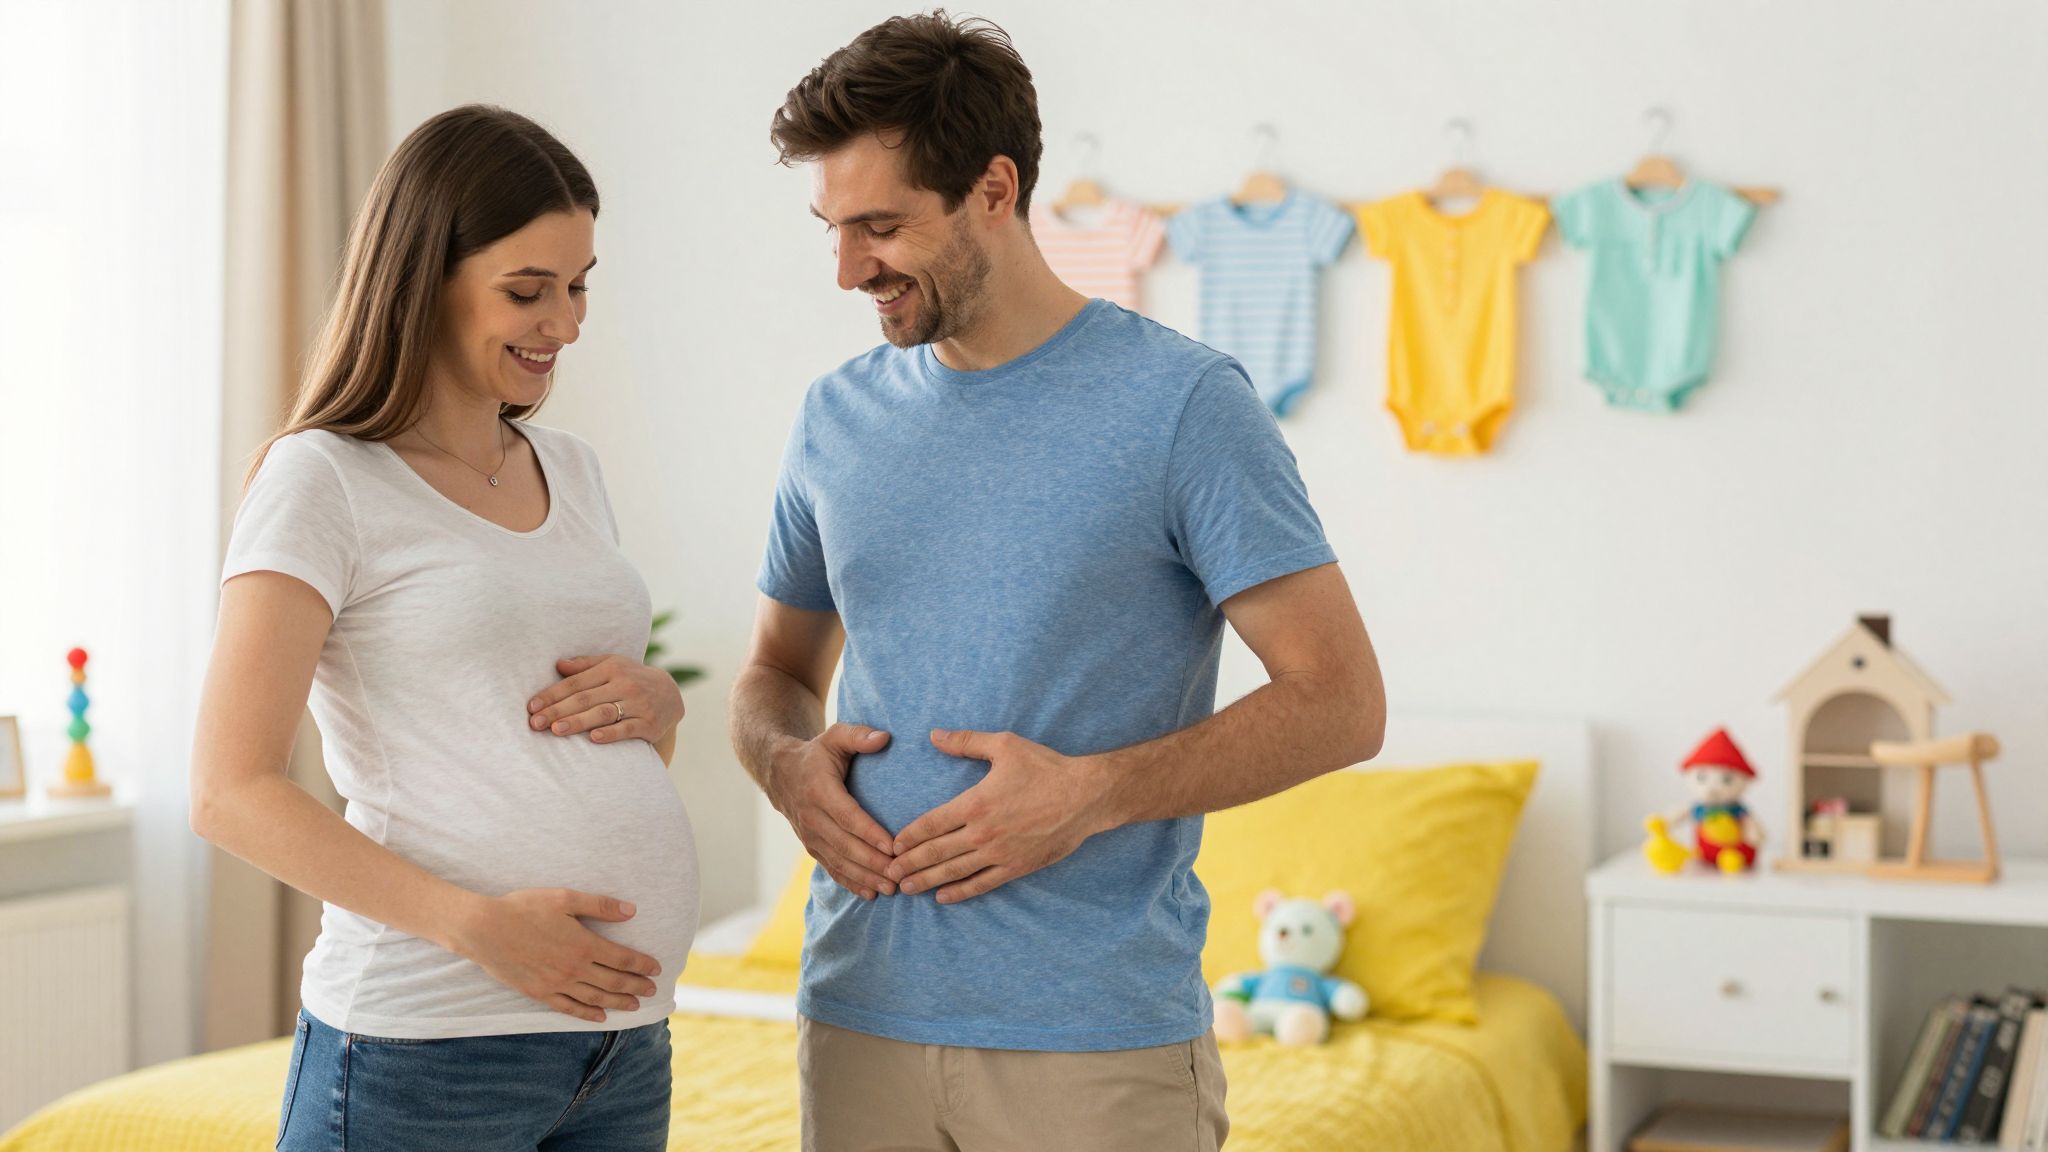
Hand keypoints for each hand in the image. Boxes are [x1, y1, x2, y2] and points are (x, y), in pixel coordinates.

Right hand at [447, 888, 662, 1021]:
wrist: (484, 929)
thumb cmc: (523, 908)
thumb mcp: (564, 898)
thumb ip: (599, 906)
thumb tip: (631, 911)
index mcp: (583, 944)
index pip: (622, 958)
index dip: (642, 965)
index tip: (656, 969)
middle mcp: (574, 968)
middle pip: (613, 982)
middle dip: (636, 986)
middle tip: (652, 990)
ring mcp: (556, 984)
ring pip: (595, 998)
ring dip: (617, 1002)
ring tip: (634, 1007)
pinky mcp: (539, 993)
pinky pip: (568, 1008)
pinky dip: (587, 1014)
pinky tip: (599, 1017)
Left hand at [528, 655, 683, 746]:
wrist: (671, 695)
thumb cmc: (631, 679)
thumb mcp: (612, 665)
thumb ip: (585, 665)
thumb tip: (558, 665)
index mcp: (612, 668)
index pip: (576, 683)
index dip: (552, 694)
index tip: (532, 707)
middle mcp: (626, 684)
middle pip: (586, 698)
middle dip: (558, 711)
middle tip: (535, 723)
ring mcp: (639, 704)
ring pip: (603, 713)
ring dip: (578, 722)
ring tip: (556, 730)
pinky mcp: (650, 724)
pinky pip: (627, 729)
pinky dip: (610, 734)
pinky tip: (592, 738)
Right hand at [763, 723, 897, 900]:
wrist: (779, 772)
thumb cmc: (817, 753)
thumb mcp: (834, 736)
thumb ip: (858, 735)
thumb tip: (884, 737)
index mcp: (820, 791)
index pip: (848, 816)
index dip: (870, 833)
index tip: (893, 846)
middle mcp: (811, 817)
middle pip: (845, 845)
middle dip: (873, 863)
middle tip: (900, 874)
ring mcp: (809, 836)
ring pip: (839, 862)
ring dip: (865, 877)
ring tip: (891, 888)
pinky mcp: (811, 847)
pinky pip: (831, 868)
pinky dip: (850, 883)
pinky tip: (870, 894)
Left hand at [886, 729, 1111, 903]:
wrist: (1086, 796)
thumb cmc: (1046, 768)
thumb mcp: (1005, 746)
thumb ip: (966, 742)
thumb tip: (934, 735)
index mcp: (974, 803)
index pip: (931, 824)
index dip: (908, 836)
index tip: (892, 845)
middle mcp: (982, 833)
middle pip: (935, 852)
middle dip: (909, 864)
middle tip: (889, 873)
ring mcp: (999, 853)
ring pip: (954, 872)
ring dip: (927, 881)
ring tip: (906, 888)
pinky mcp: (1016, 867)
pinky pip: (982, 883)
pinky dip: (961, 892)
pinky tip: (944, 897)